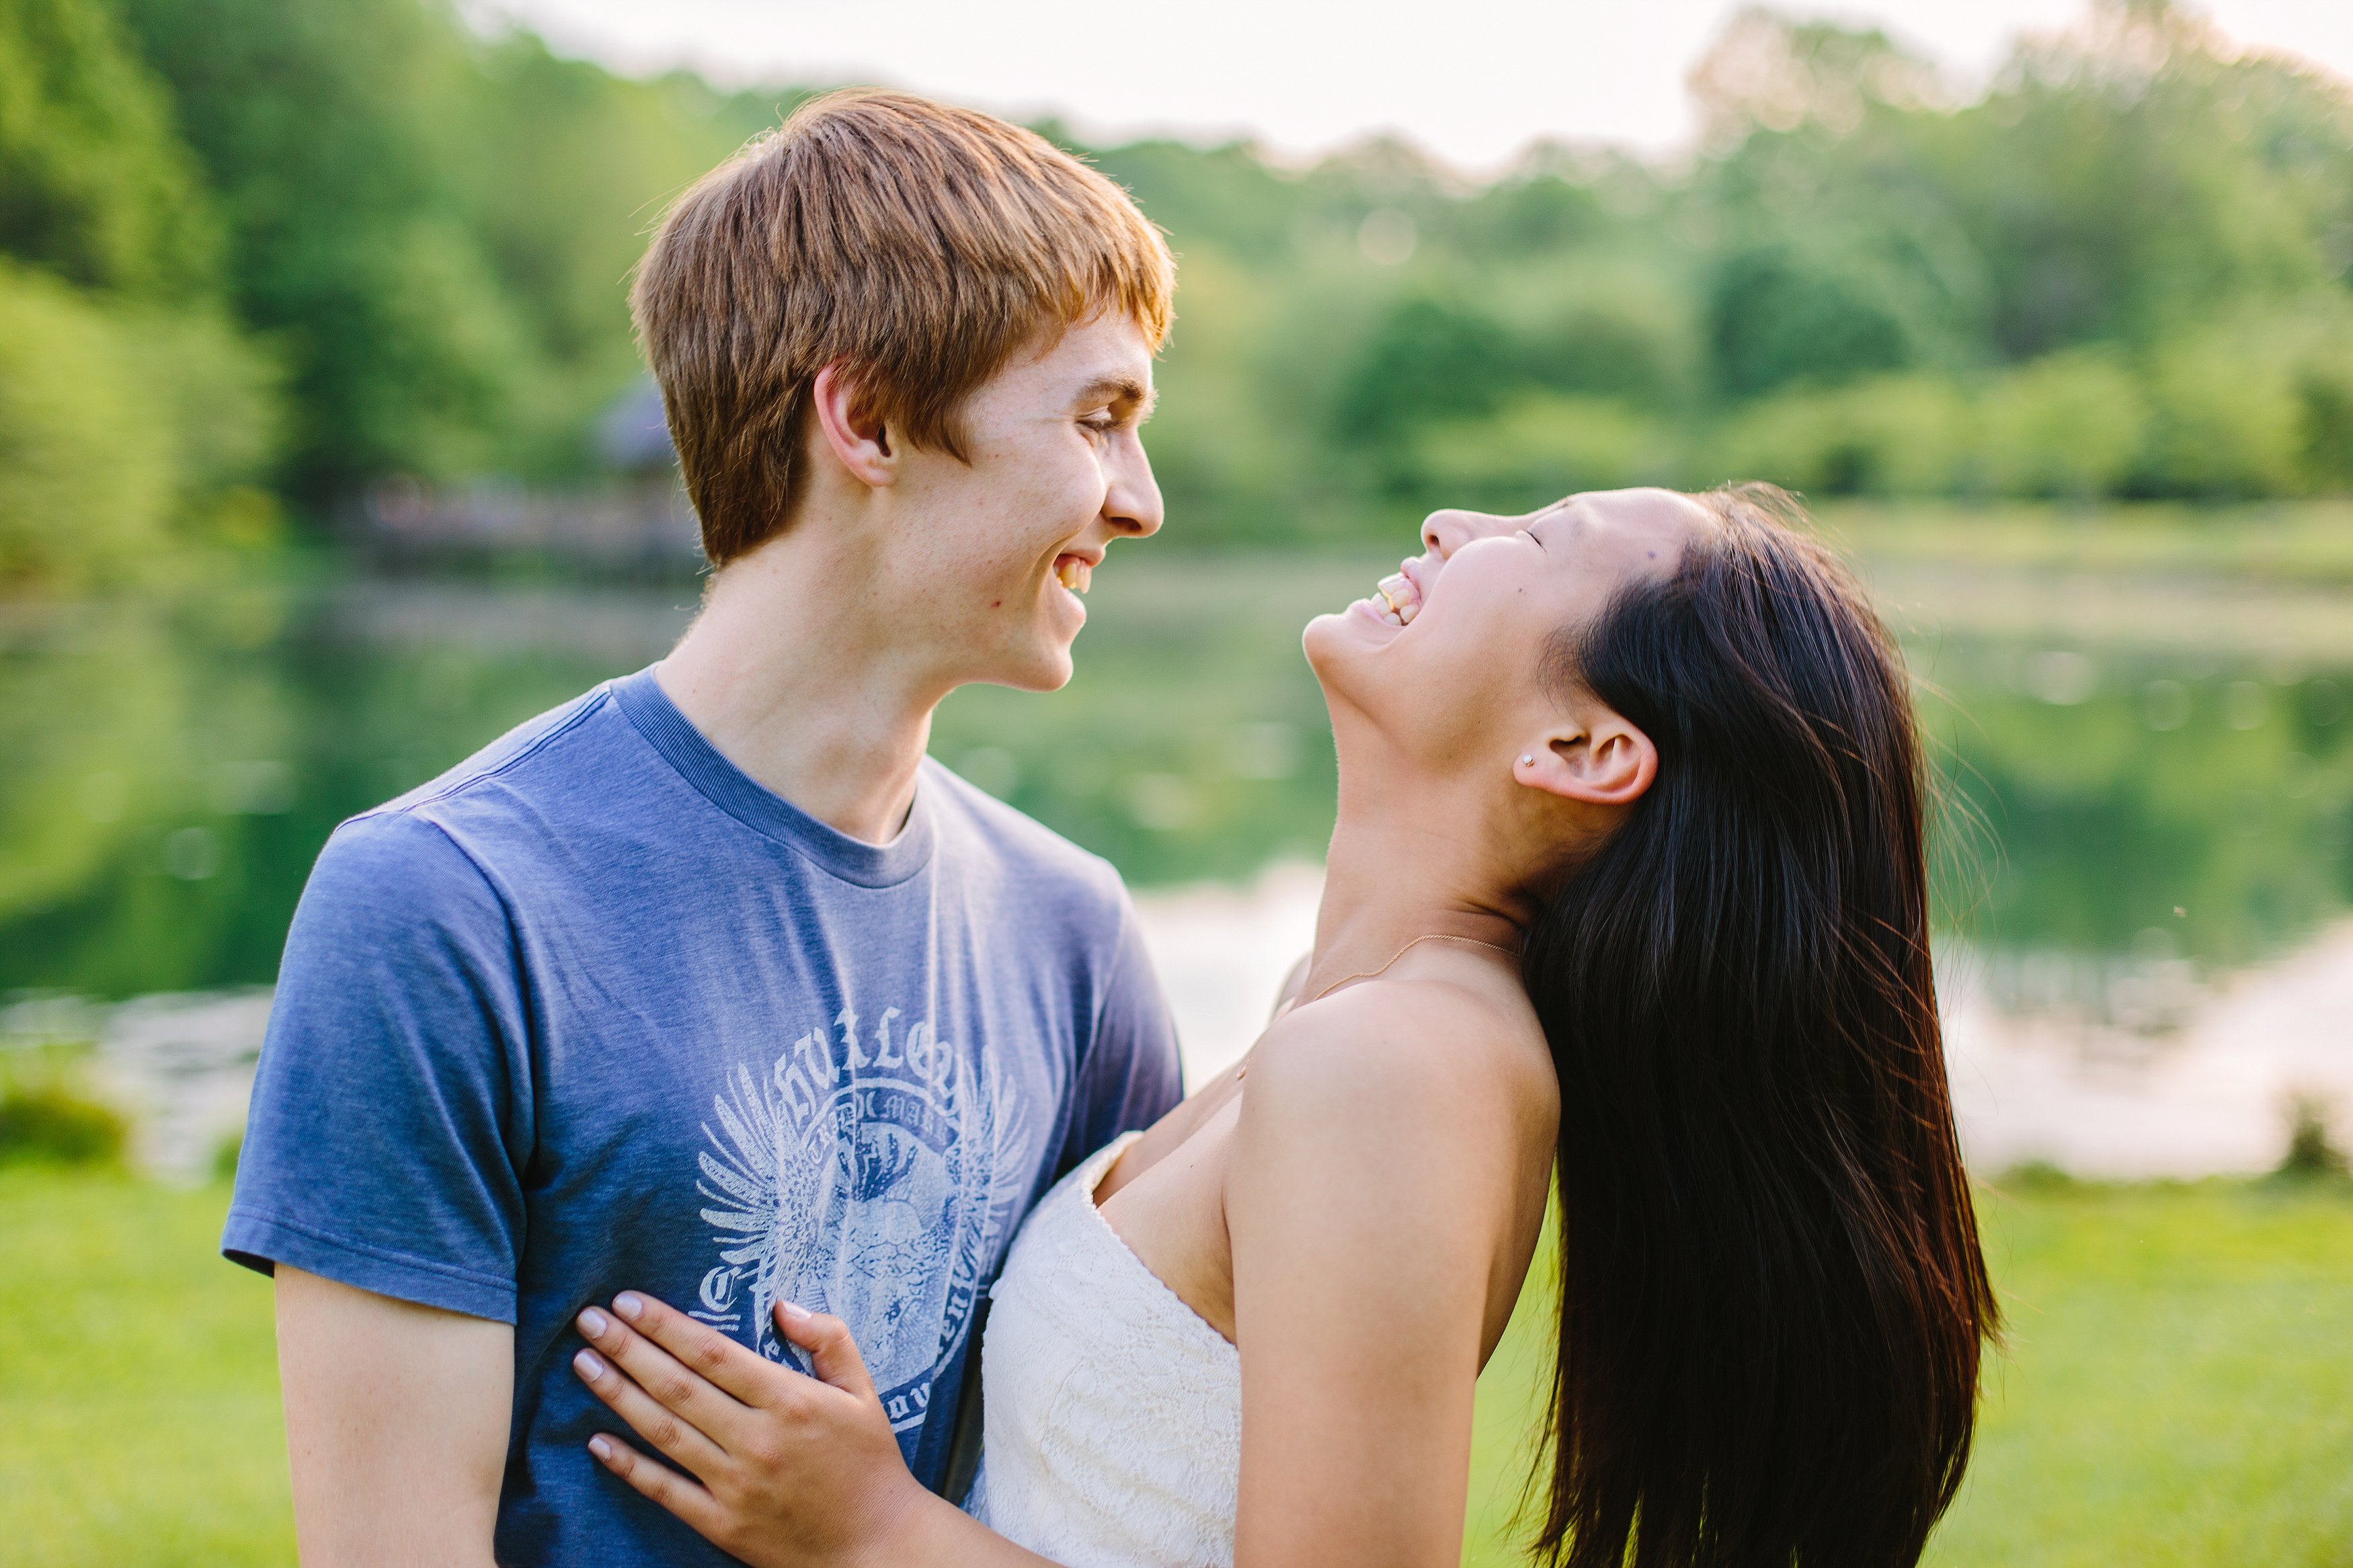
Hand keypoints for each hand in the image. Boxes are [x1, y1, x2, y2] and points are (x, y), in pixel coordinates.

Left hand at [571, 1291, 925, 1567]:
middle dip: (628, 1348)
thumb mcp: (863, 1392)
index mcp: (791, 1400)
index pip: (714, 1352)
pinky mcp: (724, 1524)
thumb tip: (783, 1305)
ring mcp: (736, 1485)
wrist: (876, 1547)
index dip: (666, 1325)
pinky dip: (629, 1466)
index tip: (629, 1301)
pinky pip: (666, 1491)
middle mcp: (758, 1440)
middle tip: (590, 1320)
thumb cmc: (870, 1463)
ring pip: (664, 1432)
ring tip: (584, 1363)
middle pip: (678, 1386)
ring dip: (618, 1395)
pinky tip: (597, 1441)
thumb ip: (829, 1340)